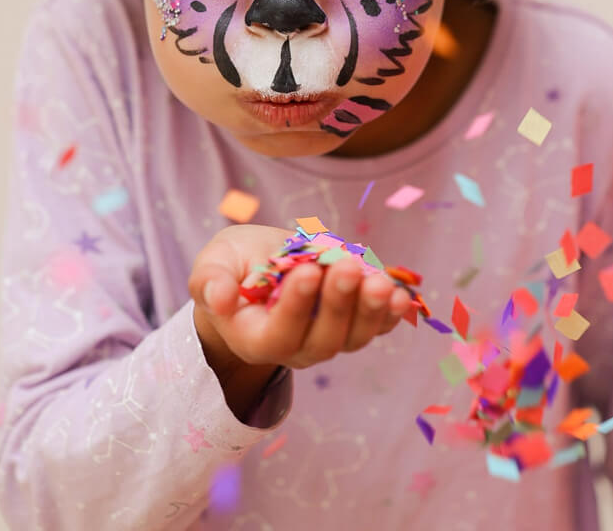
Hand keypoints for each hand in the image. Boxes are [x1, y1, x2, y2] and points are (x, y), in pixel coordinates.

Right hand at [188, 224, 410, 372]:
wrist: (259, 269)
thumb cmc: (232, 267)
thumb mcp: (212, 264)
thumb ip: (210, 281)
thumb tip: (220, 299)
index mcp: (254, 337)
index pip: (278, 333)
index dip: (295, 306)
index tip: (309, 270)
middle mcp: (294, 348)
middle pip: (322, 340)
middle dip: (338, 303)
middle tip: (349, 267)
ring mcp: (327, 339)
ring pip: (353, 337)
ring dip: (371, 311)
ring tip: (382, 283)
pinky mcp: (352, 324)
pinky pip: (375, 327)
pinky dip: (391, 314)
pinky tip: (402, 295)